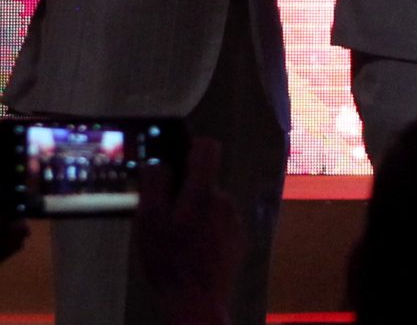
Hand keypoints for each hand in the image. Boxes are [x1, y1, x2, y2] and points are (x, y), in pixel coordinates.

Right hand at [136, 138, 243, 324]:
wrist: (197, 301)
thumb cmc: (170, 263)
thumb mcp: (149, 222)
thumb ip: (154, 186)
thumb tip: (158, 164)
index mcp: (203, 193)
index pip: (208, 148)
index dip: (191, 145)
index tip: (177, 155)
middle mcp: (224, 201)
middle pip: (205, 181)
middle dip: (185, 191)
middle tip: (163, 214)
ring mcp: (234, 221)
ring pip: (211, 205)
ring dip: (194, 214)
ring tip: (174, 238)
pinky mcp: (237, 239)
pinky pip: (219, 224)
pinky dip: (205, 230)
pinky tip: (189, 250)